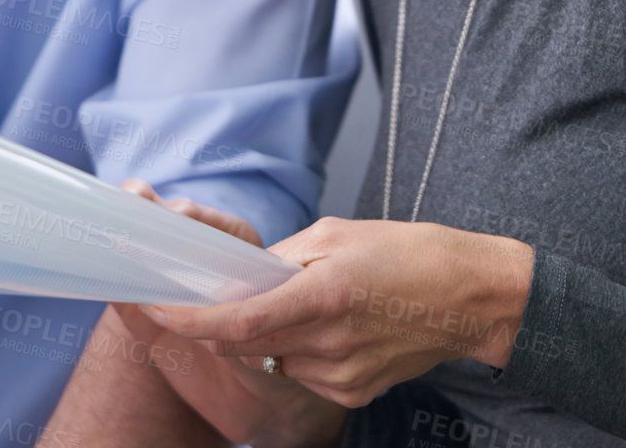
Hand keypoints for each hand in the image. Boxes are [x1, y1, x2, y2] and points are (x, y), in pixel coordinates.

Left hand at [140, 216, 535, 408]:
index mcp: (324, 294)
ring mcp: (341, 375)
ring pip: (269, 357)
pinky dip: (294, 349)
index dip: (188, 319)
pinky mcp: (352, 392)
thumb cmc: (408, 253)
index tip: (154, 306)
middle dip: (219, 319)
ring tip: (303, 300)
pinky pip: (299, 372)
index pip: (238, 322)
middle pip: (242, 343)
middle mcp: (329, 343)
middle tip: (217, 288)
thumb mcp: (337, 234)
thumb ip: (280, 258)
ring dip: (263, 333)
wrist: (471, 297)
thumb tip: (237, 277)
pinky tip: (327, 325)